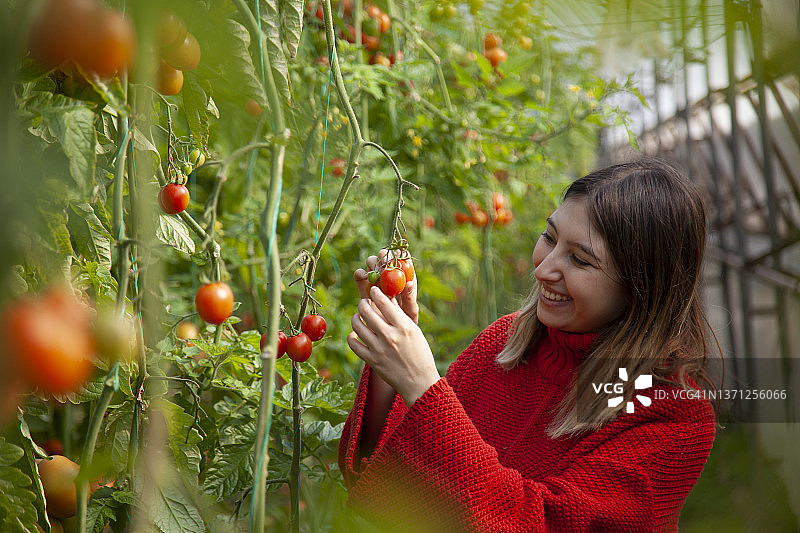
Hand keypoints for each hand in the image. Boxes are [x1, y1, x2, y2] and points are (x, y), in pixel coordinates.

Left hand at [348, 286, 439, 406]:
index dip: (375, 292)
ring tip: (358, 317)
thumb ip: (399, 316)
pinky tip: (356, 335)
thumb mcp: (414, 332)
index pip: (384, 302)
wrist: (418, 382)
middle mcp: (390, 336)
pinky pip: (353, 344)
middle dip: (362, 303)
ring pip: (357, 325)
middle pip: (366, 311)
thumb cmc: (419, 354)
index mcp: (404, 326)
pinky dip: (352, 337)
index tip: (373, 289)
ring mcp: (379, 349)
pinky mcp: (371, 360)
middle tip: (363, 303)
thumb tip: (387, 299)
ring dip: (355, 318)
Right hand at [354, 251, 418, 323]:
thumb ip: (409, 299)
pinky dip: (360, 273)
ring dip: (372, 263)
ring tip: (374, 269)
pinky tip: (363, 275)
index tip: (397, 255)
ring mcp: (376, 282)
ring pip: (372, 264)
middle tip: (384, 261)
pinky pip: (360, 276)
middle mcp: (390, 277)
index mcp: (405, 279)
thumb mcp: (409, 312)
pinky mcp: (364, 289)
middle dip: (384, 257)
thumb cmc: (405, 324)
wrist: (388, 336)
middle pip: (385, 259)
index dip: (400, 255)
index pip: (404, 260)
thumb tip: (409, 283)